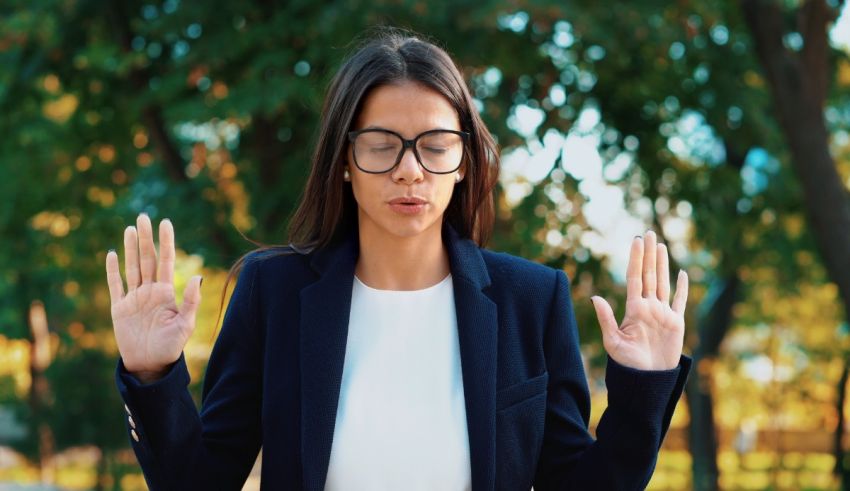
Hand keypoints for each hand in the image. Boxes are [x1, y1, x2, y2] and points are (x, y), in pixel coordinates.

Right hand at [105, 214, 202, 382]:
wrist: (150, 365)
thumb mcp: (185, 324)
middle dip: (146, 238)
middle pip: (147, 259)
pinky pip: (115, 285)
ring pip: (132, 267)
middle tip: (143, 216)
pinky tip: (112, 254)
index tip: (166, 222)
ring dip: (131, 248)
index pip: (165, 261)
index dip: (166, 242)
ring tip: (131, 228)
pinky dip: (113, 270)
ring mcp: (134, 298)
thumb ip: (191, 301)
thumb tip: (197, 277)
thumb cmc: (171, 347)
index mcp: (166, 292)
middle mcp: (150, 291)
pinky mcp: (119, 308)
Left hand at [590, 231, 687, 370]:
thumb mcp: (613, 341)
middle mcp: (648, 307)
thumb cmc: (627, 364)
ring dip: (662, 264)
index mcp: (633, 309)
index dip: (636, 258)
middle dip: (649, 254)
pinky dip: (682, 287)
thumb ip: (606, 319)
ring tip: (660, 245)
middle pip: (649, 274)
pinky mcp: (676, 323)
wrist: (647, 380)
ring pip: (663, 282)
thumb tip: (595, 297)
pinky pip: (680, 301)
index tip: (636, 241)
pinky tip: (682, 273)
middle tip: (648, 233)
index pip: (635, 277)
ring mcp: (663, 313)